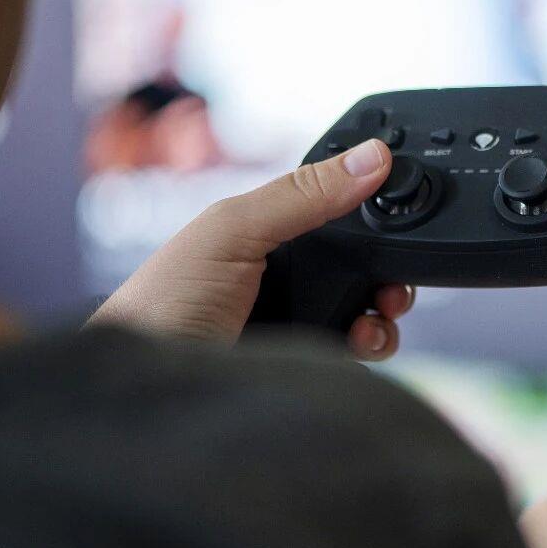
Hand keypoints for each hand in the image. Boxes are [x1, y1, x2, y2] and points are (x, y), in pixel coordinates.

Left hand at [88, 140, 415, 360]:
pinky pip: (358, 346)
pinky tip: (363, 341)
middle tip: (394, 277)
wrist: (145, 390)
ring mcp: (299, 317)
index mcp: (266, 227)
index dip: (371, 203)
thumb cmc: (163, 302)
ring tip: (378, 314)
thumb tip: (371, 157)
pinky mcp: (307, 361)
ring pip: (367, 303)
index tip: (402, 204)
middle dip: (389, 264)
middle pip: (362, 258)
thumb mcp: (232, 230)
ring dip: (386, 306)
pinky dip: (374, 341)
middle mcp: (286, 270)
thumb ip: (301, 193)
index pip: (337, 204)